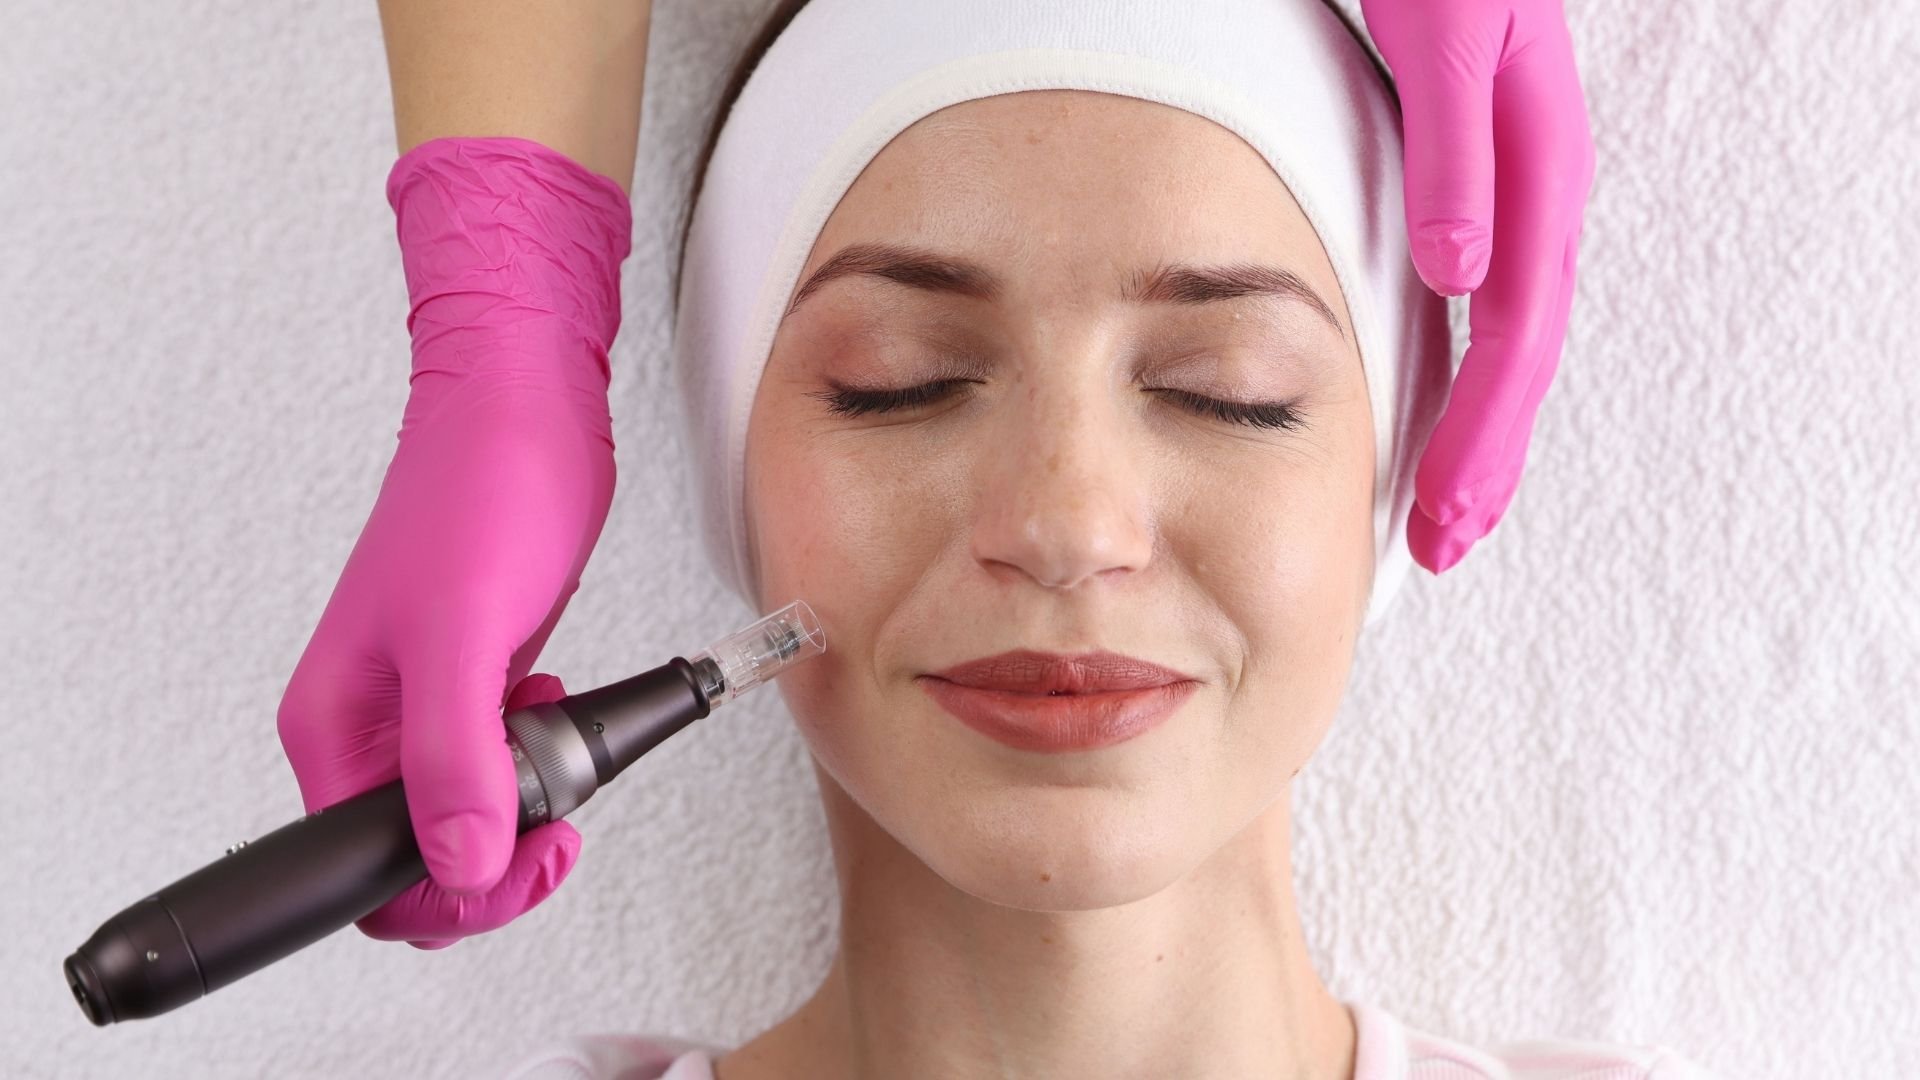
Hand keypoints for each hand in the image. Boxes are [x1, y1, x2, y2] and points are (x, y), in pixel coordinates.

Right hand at [275, 136, 628, 948]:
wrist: (526, 409)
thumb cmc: (482, 490)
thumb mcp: (465, 633)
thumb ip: (453, 757)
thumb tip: (461, 866)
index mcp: (334, 727)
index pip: (367, 877)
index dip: (453, 892)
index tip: (525, 852)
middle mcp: (367, 728)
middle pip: (420, 860)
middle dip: (497, 853)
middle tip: (561, 808)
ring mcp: (419, 709)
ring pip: (466, 816)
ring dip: (525, 803)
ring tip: (561, 739)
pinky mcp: (470, 685)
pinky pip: (497, 765)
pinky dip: (538, 759)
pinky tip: (556, 706)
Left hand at [1358, 0, 1596, 571]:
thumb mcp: (1450, 48)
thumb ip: (1454, 157)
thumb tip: (1463, 277)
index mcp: (1538, 178)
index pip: (1514, 340)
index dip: (1478, 436)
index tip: (1439, 516)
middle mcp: (1536, 200)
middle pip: (1518, 362)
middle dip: (1484, 463)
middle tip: (1437, 550)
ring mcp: (1515, 198)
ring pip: (1507, 343)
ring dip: (1480, 433)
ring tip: (1447, 515)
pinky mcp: (1483, 189)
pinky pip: (1486, 304)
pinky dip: (1464, 373)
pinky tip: (1444, 411)